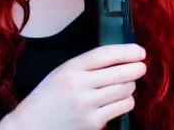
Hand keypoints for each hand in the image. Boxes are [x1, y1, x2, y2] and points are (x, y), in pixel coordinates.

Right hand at [0, 44, 146, 129]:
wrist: (32, 124)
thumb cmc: (49, 96)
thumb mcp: (63, 71)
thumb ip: (87, 65)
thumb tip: (120, 58)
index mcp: (71, 67)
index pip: (105, 54)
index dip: (126, 51)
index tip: (139, 51)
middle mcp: (80, 84)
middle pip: (119, 73)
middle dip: (136, 69)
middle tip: (141, 67)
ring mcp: (87, 105)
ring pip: (124, 90)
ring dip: (130, 86)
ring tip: (126, 84)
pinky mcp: (93, 123)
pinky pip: (121, 107)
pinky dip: (125, 102)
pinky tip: (120, 99)